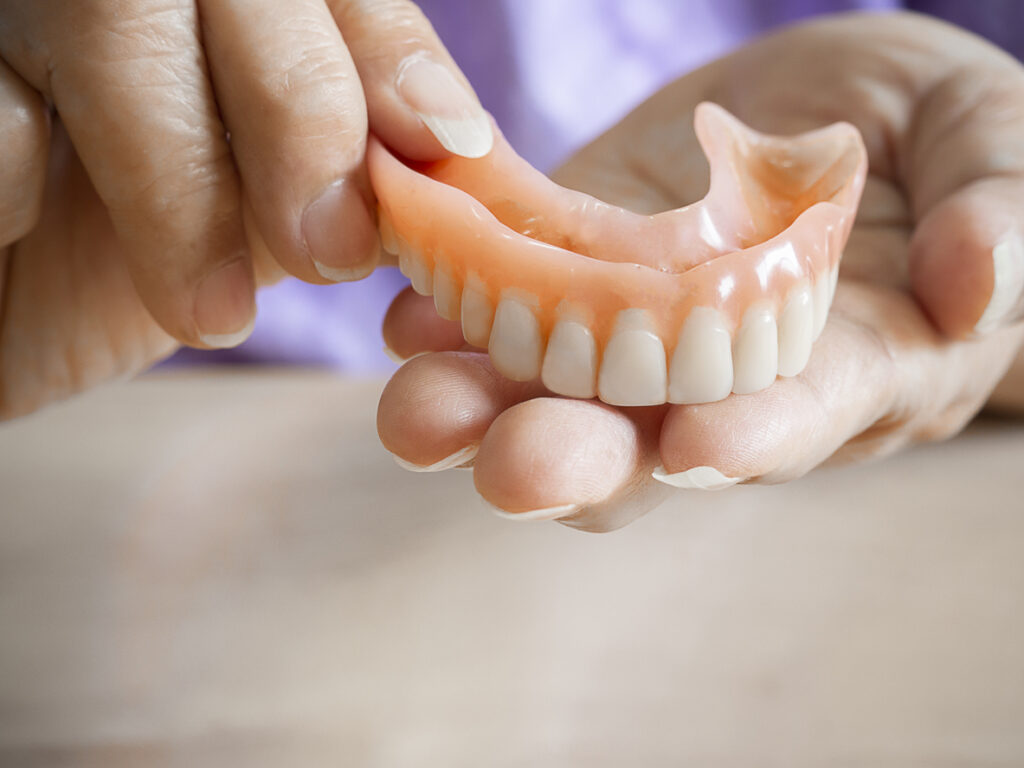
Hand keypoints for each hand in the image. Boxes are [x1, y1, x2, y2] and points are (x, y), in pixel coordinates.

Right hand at [0, 0, 490, 417]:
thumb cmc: (132, 250)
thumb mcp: (263, 211)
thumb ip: (353, 177)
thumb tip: (464, 171)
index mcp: (229, 11)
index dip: (395, 57)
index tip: (442, 147)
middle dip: (301, 112)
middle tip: (326, 251)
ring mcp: (25, 9)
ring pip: (110, 15)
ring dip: (177, 171)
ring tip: (211, 310)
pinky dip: (17, 169)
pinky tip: (24, 228)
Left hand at [377, 12, 1023, 530]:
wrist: (840, 116)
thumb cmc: (942, 141)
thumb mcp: (994, 144)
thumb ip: (1001, 206)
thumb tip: (984, 290)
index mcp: (851, 365)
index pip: (803, 416)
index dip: (755, 439)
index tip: (698, 451)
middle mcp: (729, 379)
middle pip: (652, 446)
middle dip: (581, 460)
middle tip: (511, 466)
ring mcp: (637, 336)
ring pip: (556, 398)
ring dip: (484, 410)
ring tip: (417, 409)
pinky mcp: (575, 278)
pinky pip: (507, 318)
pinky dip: (456, 326)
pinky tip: (410, 320)